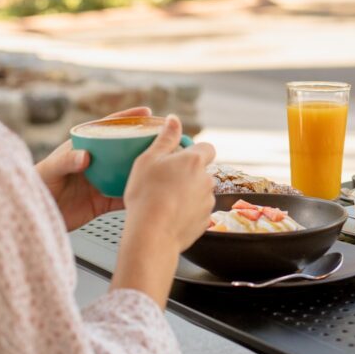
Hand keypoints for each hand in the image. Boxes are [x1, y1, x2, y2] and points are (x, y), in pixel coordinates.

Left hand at [36, 106, 149, 231]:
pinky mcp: (102, 202)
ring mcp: (101, 181)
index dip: (128, 118)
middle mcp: (97, 162)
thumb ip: (67, 160)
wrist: (33, 214)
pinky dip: (135, 195)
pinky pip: (122, 197)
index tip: (146, 112)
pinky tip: (147, 194)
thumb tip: (85, 157)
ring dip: (143, 169)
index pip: (109, 127)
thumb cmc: (36, 184)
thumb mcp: (50, 169)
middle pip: (124, 149)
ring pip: (128, 172)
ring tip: (160, 166)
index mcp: (85, 147)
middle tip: (163, 139)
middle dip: (143, 142)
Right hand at [123, 115, 216, 252]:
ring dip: (188, 194)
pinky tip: (169, 216)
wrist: (152, 234)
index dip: (195, 151)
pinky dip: (187, 212)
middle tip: (165, 181)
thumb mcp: (148, 160)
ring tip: (165, 201)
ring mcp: (207, 202)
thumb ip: (165, 138)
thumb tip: (174, 120)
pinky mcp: (205, 221)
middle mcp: (206, 180)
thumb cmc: (146, 195)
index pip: (206, 148)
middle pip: (201, 171)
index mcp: (194, 161)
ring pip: (200, 192)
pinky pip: (197, 211)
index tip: (179, 157)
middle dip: (188, 175)